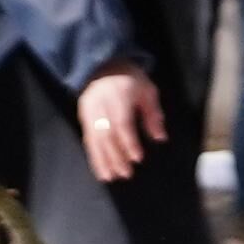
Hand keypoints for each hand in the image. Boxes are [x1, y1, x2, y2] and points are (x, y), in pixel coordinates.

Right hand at [78, 65, 166, 182]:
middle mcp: (101, 107)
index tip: (137, 158)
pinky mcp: (82, 119)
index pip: (122, 123)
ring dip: (102, 161)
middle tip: (126, 174)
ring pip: (94, 140)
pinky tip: (100, 170)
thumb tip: (160, 138)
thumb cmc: (130, 80)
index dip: (129, 142)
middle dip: (116, 156)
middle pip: (106, 135)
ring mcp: (89, 113)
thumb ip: (153, 114)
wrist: (101, 66)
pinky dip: (93, 157)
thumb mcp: (147, 91)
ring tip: (111, 177)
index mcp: (118, 97)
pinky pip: (87, 140)